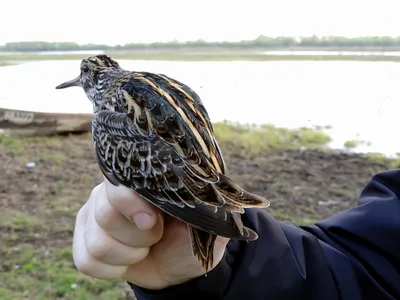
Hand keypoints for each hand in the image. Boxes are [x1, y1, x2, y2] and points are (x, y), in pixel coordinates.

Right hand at [72, 179, 228, 289]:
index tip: (153, 221)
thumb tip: (206, 198)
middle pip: (105, 214)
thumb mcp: (205, 224)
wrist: (175, 265)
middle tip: (156, 236)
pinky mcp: (84, 240)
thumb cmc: (188, 238)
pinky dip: (111, 269)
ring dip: (127, 255)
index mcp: (138, 180)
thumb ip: (207, 210)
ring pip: (97, 242)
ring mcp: (93, 215)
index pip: (118, 182)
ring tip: (144, 248)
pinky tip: (127, 261)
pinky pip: (85, 261)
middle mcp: (108, 192)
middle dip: (138, 237)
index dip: (132, 204)